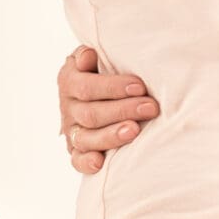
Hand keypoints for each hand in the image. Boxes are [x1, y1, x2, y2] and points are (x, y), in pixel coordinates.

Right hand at [57, 46, 158, 173]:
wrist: (98, 91)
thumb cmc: (105, 69)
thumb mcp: (96, 57)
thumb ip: (90, 55)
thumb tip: (88, 55)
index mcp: (70, 81)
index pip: (87, 87)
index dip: (112, 87)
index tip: (140, 86)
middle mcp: (68, 107)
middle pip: (91, 113)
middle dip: (123, 110)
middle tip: (151, 108)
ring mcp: (72, 130)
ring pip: (86, 137)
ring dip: (111, 135)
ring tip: (135, 131)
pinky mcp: (77, 150)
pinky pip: (77, 160)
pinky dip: (87, 162)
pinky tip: (100, 163)